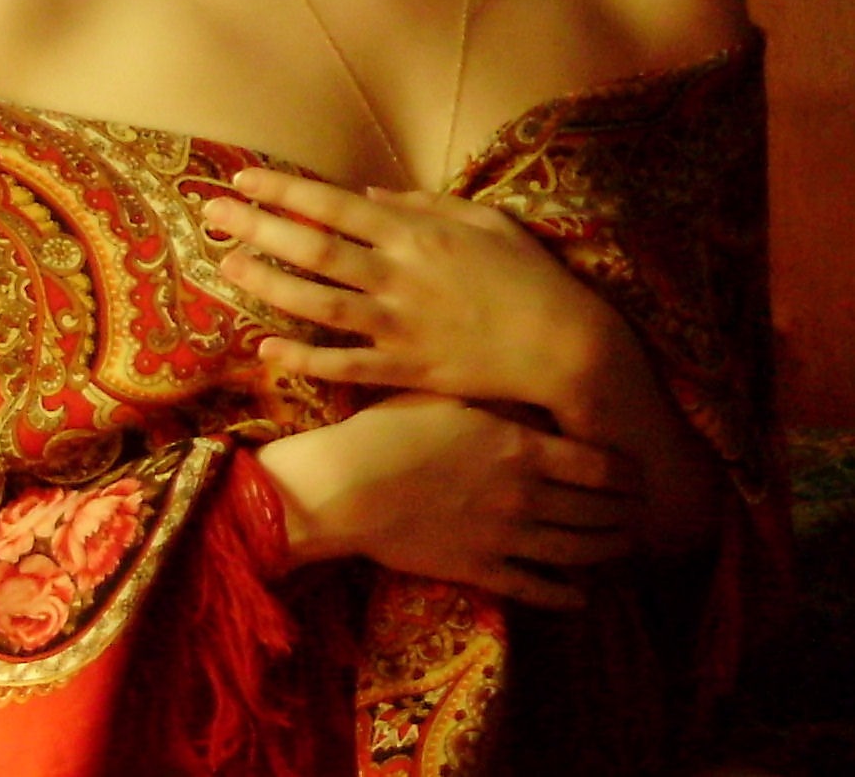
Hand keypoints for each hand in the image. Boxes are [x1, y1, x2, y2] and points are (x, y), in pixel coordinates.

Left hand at [205, 168, 607, 413]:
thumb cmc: (528, 274)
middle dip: (256, 228)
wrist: (565, 345)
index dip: (282, 191)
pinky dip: (303, 357)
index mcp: (415, 233)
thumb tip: (364, 194)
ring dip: (267, 285)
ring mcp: (399, 325)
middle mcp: (398, 275)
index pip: (332, 205)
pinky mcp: (406, 369)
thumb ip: (421, 203)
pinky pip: (344, 364)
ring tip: (227, 268)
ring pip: (317, 304)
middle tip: (212, 215)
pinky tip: (267, 347)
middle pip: (312, 249)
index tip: (243, 179)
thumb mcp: (482, 220)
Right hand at [259, 391, 640, 609]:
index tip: (639, 472)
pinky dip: (566, 595)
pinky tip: (582, 596)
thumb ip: (499, 399)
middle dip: (626, 512)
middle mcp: (525, 496)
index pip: (598, 465)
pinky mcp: (480, 571)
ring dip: (608, 549)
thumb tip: (536, 394)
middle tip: (641, 510)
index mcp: (521, 448)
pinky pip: (536, 589)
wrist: (350, 485)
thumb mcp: (450, 394)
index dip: (627, 472)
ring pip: (576, 552)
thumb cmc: (393, 427)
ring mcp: (505, 538)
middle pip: (596, 511)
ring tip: (624, 545)